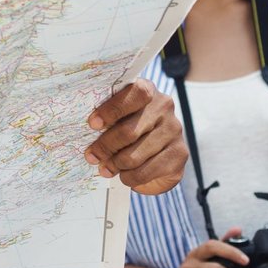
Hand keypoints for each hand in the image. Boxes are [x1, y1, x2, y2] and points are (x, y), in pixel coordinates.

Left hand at [84, 79, 186, 194]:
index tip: (92, 124)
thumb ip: (106, 118)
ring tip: (106, 169)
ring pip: (136, 155)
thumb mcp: (116, 117)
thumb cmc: (125, 127)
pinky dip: (130, 177)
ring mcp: (174, 130)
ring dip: (116, 165)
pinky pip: (148, 171)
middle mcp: (164, 107)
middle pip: (129, 130)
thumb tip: (88, 133)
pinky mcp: (180, 153)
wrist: (154, 153)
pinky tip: (124, 176)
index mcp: (147, 90)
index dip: (112, 109)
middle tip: (91, 156)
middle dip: (105, 147)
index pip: (136, 93)